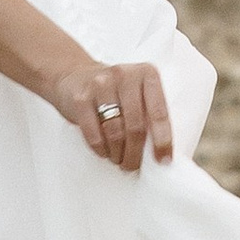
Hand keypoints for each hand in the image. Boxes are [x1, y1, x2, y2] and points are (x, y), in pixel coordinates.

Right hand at [51, 59, 172, 170]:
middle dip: (135, 153)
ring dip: (118, 154)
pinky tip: (104, 151)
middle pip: (136, 126)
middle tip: (133, 166)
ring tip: (119, 159)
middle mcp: (125, 75)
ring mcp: (101, 85)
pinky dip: (101, 149)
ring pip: (115, 132)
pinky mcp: (82, 98)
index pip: (159, 112)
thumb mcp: (138, 93)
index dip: (163, 140)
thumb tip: (161, 151)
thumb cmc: (115, 90)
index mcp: (146, 74)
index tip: (163, 160)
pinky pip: (94, 134)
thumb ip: (151, 114)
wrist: (76, 75)